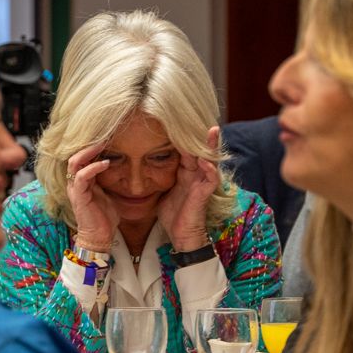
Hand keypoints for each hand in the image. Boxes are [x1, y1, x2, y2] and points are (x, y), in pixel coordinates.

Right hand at [65, 145, 118, 252]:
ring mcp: (75, 189)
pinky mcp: (79, 196)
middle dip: (89, 145)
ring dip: (89, 152)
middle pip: (74, 156)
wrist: (100, 237)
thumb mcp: (108, 193)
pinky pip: (81, 177)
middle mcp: (75, 183)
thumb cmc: (105, 217)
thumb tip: (121, 165)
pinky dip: (93, 167)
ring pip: (75, 162)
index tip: (107, 137)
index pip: (82, 158)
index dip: (91, 147)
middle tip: (104, 136)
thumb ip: (108, 179)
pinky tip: (105, 163)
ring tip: (103, 144)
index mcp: (81, 181)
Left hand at [156, 126, 220, 252]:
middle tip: (202, 116)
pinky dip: (209, 170)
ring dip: (211, 147)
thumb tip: (139, 162)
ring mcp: (201, 184)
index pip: (185, 148)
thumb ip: (158, 175)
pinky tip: (205, 161)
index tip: (176, 118)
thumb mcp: (163, 190)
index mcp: (185, 172)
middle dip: (201, 134)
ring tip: (212, 131)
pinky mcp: (204, 196)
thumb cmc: (172, 214)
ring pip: (210, 161)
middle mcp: (196, 175)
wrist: (181, 237)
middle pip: (200, 150)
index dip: (182, 134)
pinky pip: (210, 181)